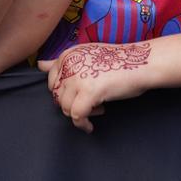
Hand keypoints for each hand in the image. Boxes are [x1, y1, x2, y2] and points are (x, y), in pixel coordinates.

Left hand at [38, 41, 152, 133]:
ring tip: (97, 108)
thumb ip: (63, 63)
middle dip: (72, 104)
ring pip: (66, 108)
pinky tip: (91, 125)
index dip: (65, 92)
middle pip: (58, 96)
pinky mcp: (89, 92)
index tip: (79, 95)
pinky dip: (83, 124)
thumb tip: (39, 65)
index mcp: (68, 55)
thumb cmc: (117, 61)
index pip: (52, 81)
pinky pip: (77, 116)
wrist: (141, 62)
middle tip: (91, 103)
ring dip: (80, 113)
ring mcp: (78, 78)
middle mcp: (69, 64)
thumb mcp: (87, 56)